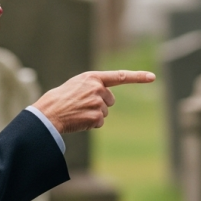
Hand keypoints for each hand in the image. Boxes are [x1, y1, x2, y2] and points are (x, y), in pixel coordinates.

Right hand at [33, 70, 154, 133]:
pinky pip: (99, 123)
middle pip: (110, 101)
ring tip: (77, 112)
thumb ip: (93, 86)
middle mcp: (97, 88)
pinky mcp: (96, 116)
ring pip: (104, 113)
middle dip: (100, 105)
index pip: (120, 76)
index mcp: (92, 77)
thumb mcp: (77, 85)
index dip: (138, 77)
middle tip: (81, 106)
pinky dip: (91, 124)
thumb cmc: (60, 99)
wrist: (48, 113)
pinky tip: (79, 120)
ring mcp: (98, 102)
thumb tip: (108, 98)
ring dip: (94, 115)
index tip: (152, 77)